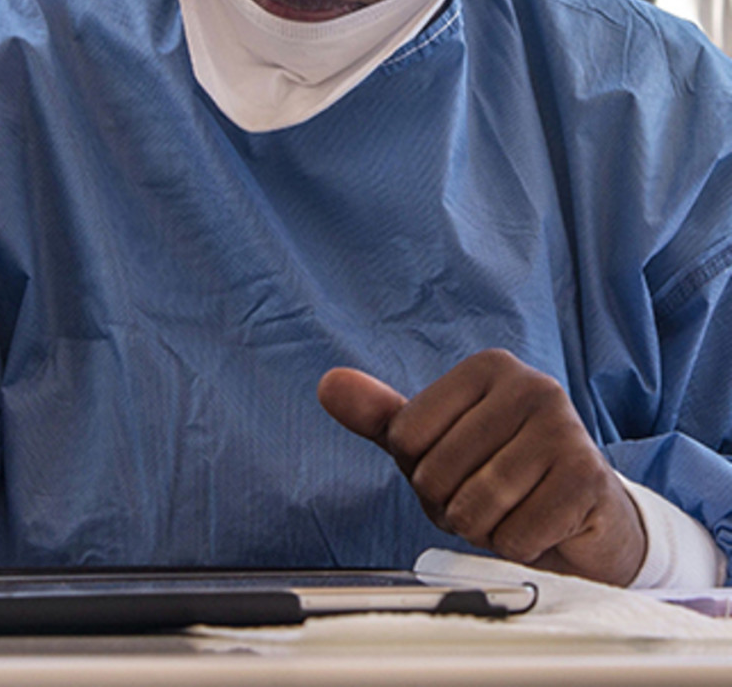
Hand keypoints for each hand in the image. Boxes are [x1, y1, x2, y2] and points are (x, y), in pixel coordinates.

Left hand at [318, 349, 646, 585]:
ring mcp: (564, 428)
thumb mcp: (434, 443)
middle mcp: (530, 385)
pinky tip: (541, 528)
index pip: (406, 435)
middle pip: (437, 473)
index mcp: (488, 366)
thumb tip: (328, 383)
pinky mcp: (587, 478)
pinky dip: (518, 548)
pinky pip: (516, 537)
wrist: (586, 520)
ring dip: (484, 530)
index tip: (458, 469)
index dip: (420, 471)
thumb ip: (380, 415)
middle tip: (489, 499)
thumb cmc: (499, 475)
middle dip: (452, 506)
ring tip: (512, 511)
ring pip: (476, 507)